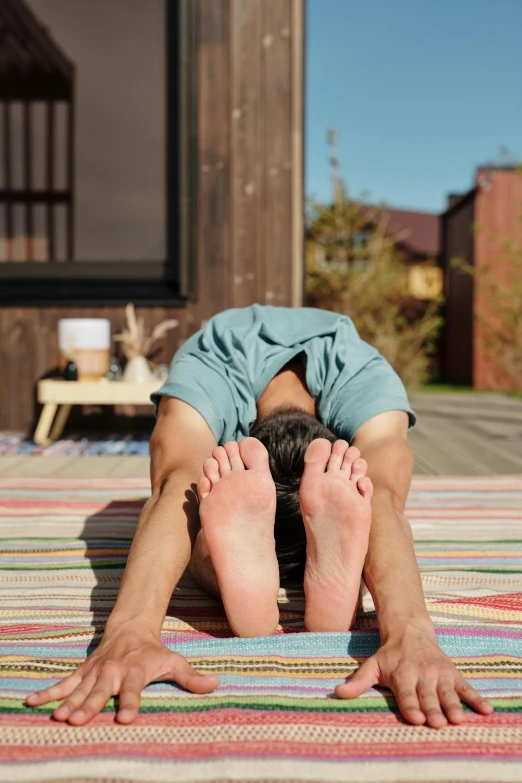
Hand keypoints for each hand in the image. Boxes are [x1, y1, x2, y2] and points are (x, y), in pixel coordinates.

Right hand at [25, 620, 218, 724]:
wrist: (131, 626)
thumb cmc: (154, 650)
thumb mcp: (174, 661)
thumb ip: (192, 677)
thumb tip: (215, 685)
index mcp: (135, 670)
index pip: (133, 689)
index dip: (131, 702)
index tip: (126, 717)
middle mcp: (113, 671)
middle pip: (101, 690)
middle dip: (90, 705)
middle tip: (78, 721)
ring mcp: (95, 671)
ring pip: (80, 688)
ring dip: (67, 702)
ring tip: (58, 717)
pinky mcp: (83, 672)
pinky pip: (64, 683)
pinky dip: (48, 693)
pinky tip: (32, 703)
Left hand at [335, 622, 492, 727]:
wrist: (410, 631)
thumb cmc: (389, 655)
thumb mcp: (372, 665)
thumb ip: (358, 682)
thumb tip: (337, 694)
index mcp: (402, 674)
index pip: (406, 695)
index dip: (411, 706)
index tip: (416, 718)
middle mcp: (422, 674)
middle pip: (428, 696)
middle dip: (433, 710)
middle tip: (438, 723)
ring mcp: (439, 674)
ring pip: (447, 693)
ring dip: (454, 706)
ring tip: (458, 719)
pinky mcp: (453, 674)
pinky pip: (466, 688)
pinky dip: (477, 699)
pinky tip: (486, 710)